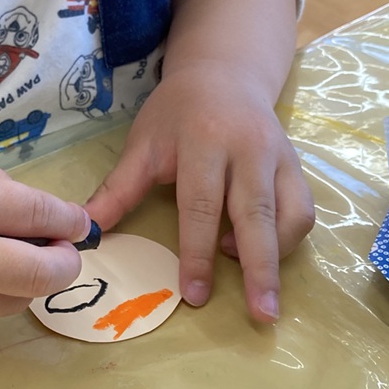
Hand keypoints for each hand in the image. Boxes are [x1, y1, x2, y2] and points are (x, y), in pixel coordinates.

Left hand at [83, 66, 313, 323]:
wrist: (224, 74)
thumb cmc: (176, 114)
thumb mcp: (142, 143)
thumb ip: (118, 188)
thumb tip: (85, 230)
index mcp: (204, 141)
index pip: (201, 205)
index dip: (198, 253)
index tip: (194, 294)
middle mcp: (248, 148)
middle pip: (257, 215)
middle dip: (260, 268)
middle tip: (262, 314)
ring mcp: (279, 156)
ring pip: (290, 215)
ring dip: (276, 257)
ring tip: (255, 287)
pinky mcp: (297, 166)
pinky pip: (303, 211)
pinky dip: (286, 240)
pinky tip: (258, 248)